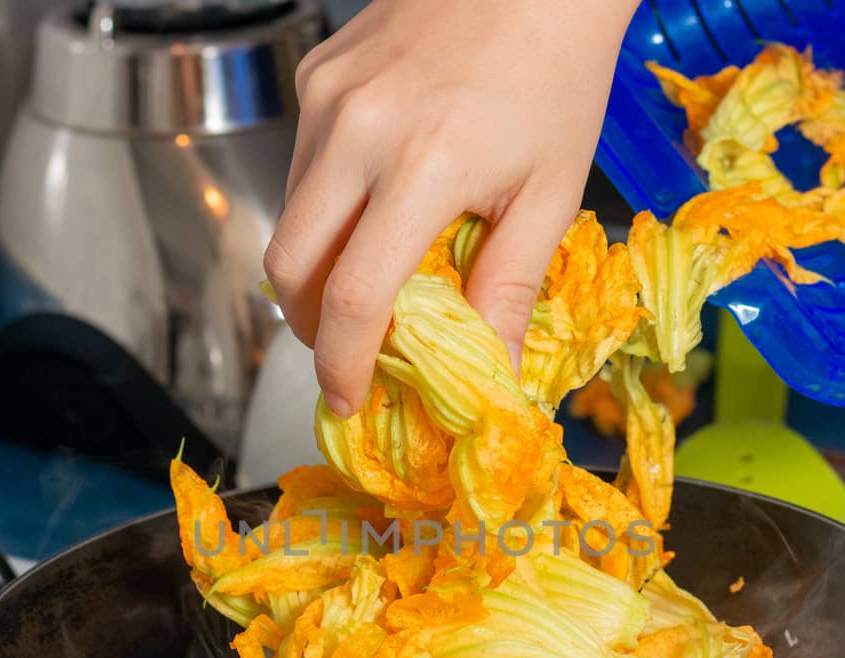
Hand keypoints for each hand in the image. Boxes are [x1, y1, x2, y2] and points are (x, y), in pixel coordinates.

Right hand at [264, 0, 637, 414]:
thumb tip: (494, 375)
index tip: (349, 397)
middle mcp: (357, 131)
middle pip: (289, 266)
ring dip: (316, 269)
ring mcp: (326, 99)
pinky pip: (301, 167)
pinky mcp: (315, 76)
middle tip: (350, 352)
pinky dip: (325, 208)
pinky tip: (373, 207)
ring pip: (288, 217)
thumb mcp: (549, 192)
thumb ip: (509, 289)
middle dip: (311, 327)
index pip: (353, 296)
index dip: (343, 363)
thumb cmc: (556, 73)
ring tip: (368, 284)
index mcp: (424, 165)